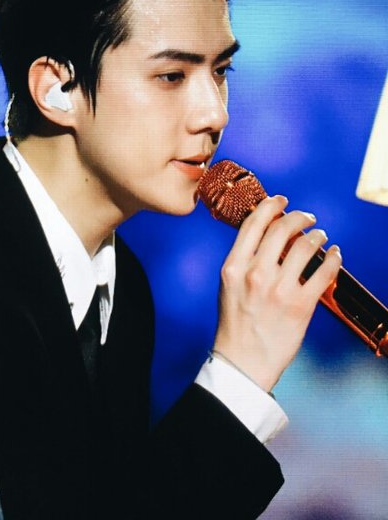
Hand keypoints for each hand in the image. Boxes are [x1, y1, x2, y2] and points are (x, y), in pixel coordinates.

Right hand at [213, 195, 341, 391]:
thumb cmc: (235, 323)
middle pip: (283, 228)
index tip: (282, 200)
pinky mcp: (300, 306)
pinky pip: (324, 272)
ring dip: (317, 235)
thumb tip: (267, 234)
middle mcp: (256, 273)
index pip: (255, 223)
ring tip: (320, 236)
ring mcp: (279, 289)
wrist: (243, 362)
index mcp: (234, 266)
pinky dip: (333, 258)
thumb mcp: (228, 284)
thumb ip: (244, 259)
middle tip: (308, 217)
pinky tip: (335, 254)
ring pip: (306, 246)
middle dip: (299, 216)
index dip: (271, 205)